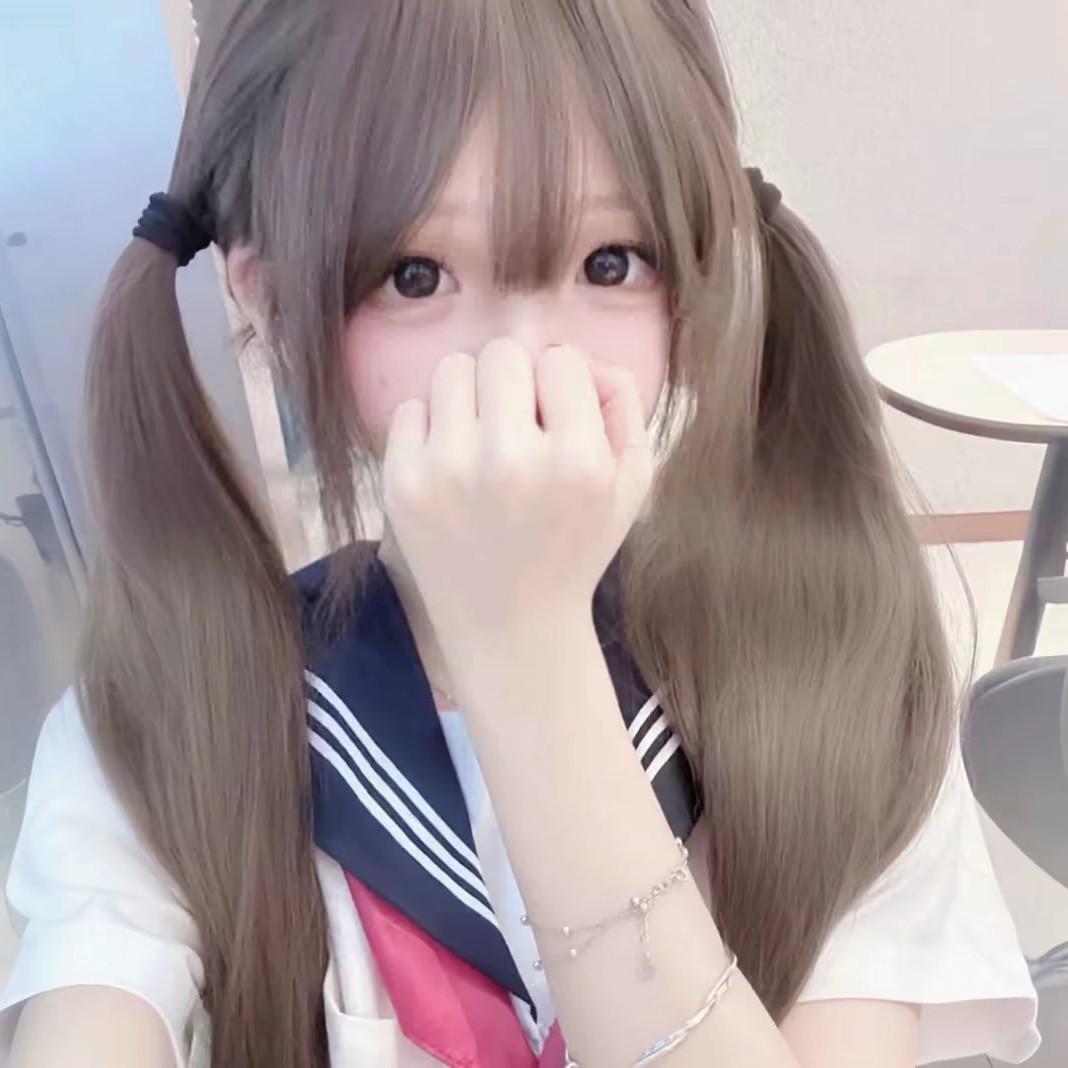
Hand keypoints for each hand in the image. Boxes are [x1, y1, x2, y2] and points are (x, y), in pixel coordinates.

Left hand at [381, 338, 653, 650]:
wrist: (512, 628)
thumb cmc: (574, 549)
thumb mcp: (630, 484)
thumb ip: (624, 405)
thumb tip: (579, 355)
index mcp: (578, 460)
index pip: (560, 359)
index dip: (560, 387)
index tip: (555, 424)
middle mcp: (511, 461)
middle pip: (502, 354)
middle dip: (512, 382)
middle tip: (516, 426)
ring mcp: (449, 472)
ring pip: (452, 369)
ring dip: (470, 396)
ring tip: (482, 442)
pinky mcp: (402, 485)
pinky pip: (410, 409)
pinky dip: (430, 429)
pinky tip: (451, 468)